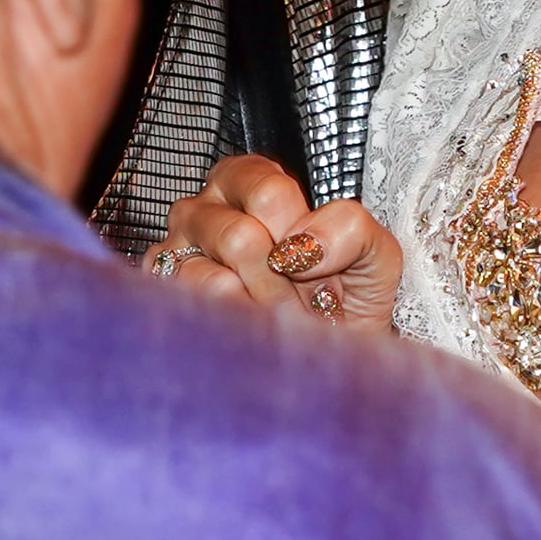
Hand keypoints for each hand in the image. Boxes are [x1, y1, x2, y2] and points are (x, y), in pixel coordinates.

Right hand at [153, 154, 402, 331]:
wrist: (331, 356)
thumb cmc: (344, 299)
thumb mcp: (373, 254)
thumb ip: (352, 228)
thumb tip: (301, 245)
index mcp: (253, 183)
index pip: (267, 191)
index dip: (298, 231)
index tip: (314, 258)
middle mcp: (207, 209)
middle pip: (239, 236)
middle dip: (281, 277)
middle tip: (298, 292)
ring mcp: (179, 251)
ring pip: (215, 276)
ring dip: (261, 303)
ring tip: (277, 309)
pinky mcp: (166, 293)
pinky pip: (200, 307)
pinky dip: (239, 320)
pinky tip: (252, 321)